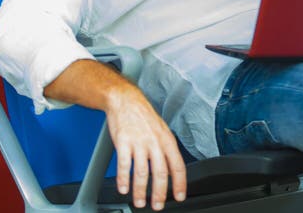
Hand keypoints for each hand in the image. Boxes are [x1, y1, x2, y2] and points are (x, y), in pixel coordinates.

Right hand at [105, 85, 186, 209]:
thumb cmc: (143, 116)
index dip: (180, 184)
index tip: (179, 196)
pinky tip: (123, 189)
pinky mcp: (123, 142)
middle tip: (157, 205)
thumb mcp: (161, 129)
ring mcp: (138, 142)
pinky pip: (124, 166)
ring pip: (141, 173)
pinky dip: (123, 180)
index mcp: (166, 139)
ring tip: (139, 201)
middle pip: (159, 173)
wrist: (125, 100)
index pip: (177, 166)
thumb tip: (171, 170)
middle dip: (159, 193)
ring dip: (140, 191)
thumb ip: (166, 149)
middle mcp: (154, 142)